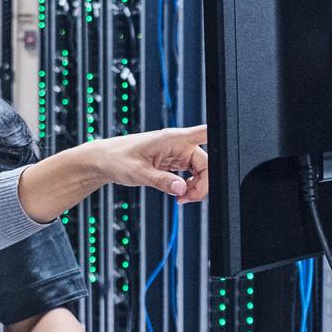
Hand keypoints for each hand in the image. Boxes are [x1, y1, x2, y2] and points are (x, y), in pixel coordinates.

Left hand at [90, 126, 208, 203]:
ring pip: (200, 171)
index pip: (204, 133)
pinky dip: (187, 186)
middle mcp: (178, 144)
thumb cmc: (116, 158)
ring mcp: (177, 153)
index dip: (219, 138)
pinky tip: (178, 193)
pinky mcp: (173, 162)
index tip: (227, 153)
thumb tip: (181, 189)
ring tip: (180, 198)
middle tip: (185, 198)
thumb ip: (162, 181)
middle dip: (201, 184)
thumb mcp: (138, 172)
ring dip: (195, 187)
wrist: (104, 161)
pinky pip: (190, 175)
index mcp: (172, 138)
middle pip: (206, 163)